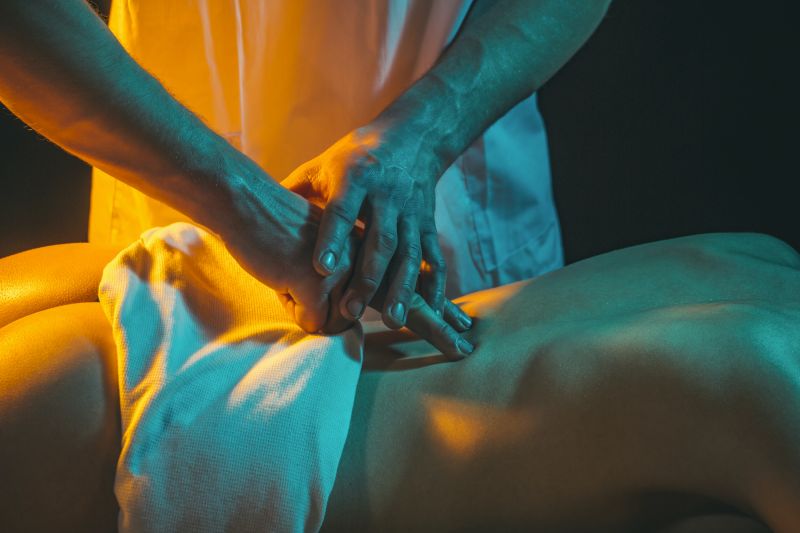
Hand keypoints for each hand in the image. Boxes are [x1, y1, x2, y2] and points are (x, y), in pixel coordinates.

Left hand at [282, 121, 447, 329]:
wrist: (411, 137)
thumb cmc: (354, 157)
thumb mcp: (322, 166)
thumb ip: (295, 193)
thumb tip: (251, 214)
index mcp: (356, 176)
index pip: (343, 211)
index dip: (333, 240)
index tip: (321, 268)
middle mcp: (387, 194)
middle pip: (380, 240)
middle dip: (368, 277)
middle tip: (351, 310)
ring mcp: (411, 209)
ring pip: (409, 253)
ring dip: (403, 287)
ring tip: (394, 319)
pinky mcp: (427, 221)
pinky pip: (433, 255)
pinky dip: (434, 282)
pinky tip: (430, 307)